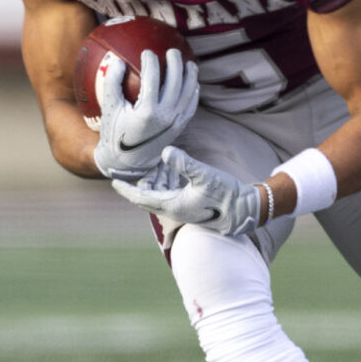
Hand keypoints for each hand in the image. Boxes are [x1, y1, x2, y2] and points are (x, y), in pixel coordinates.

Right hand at [92, 47, 199, 179]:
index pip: (152, 77)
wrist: (127, 162)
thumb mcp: (109, 108)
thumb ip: (112, 83)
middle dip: (175, 62)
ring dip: (190, 75)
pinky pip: (191, 107)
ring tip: (188, 63)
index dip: (151, 61)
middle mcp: (165, 116)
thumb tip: (116, 60)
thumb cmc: (114, 133)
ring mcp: (175, 122)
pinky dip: (194, 93)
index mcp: (147, 111)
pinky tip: (193, 84)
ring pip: (188, 93)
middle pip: (176, 81)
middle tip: (172, 51)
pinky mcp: (180, 127)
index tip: (147, 52)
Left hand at [111, 146, 264, 236]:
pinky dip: (166, 181)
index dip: (126, 189)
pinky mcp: (191, 205)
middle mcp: (175, 210)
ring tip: (152, 163)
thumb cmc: (228, 194)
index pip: (141, 199)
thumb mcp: (205, 175)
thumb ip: (184, 163)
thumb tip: (164, 151)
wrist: (247, 209)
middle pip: (148, 195)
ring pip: (160, 193)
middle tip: (133, 165)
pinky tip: (168, 168)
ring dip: (155, 179)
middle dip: (140, 181)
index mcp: (172, 206)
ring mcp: (183, 208)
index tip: (113, 180)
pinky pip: (171, 193)